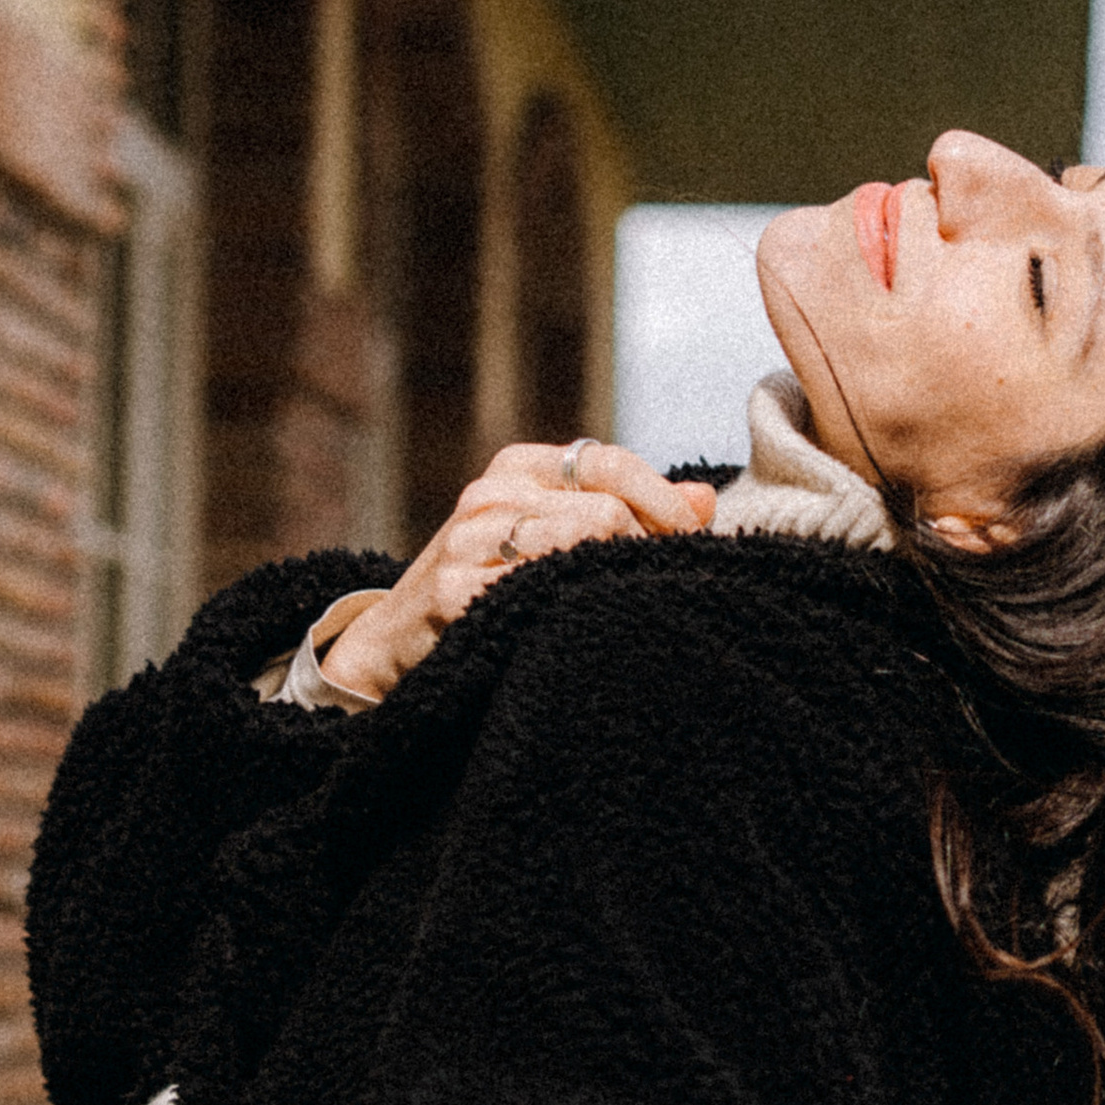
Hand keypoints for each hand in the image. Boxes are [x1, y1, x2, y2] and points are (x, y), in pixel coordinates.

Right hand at [320, 443, 714, 705]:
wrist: (396, 642)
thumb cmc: (492, 584)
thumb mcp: (554, 534)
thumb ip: (629, 513)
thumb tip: (707, 500)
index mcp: (518, 467)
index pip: (609, 462)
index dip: (662, 500)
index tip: (693, 536)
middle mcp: (490, 494)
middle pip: (603, 511)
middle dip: (639, 553)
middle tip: (652, 588)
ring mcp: (467, 541)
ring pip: (577, 547)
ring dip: (610, 585)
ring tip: (618, 610)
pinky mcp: (453, 591)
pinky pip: (536, 595)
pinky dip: (569, 612)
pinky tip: (577, 629)